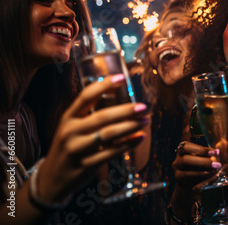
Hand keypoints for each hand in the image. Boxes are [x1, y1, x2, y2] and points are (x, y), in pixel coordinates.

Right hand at [36, 74, 148, 202]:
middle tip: (143, 107)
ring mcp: (77, 149)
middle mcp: (71, 131)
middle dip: (125, 111)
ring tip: (146, 121)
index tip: (122, 78)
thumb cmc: (69, 144)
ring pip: (108, 135)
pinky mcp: (86, 165)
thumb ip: (90, 112)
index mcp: (68, 117)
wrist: (53, 177)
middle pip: (102, 117)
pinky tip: (139, 138)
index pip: (86, 96)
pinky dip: (128, 144)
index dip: (104, 85)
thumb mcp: (72, 125)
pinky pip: (112, 153)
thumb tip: (119, 93)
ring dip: (130, 127)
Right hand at [172, 142, 219, 193]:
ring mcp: (176, 166)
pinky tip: (207, 173)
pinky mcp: (178, 177)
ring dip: (201, 162)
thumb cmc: (200, 171)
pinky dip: (198, 173)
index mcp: (185, 150)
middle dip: (202, 154)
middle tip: (216, 160)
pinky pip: (186, 173)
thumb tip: (217, 152)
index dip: (201, 148)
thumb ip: (209, 156)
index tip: (215, 152)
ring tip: (214, 166)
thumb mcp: (205, 162)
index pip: (189, 145)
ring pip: (185, 160)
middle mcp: (179, 156)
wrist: (192, 187)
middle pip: (186, 151)